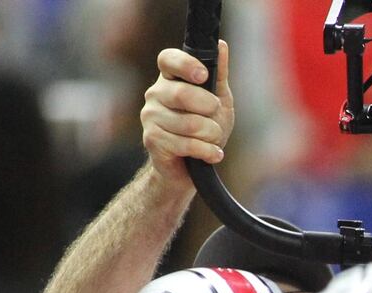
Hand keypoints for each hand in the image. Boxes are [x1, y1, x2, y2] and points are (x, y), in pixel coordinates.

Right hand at [142, 42, 234, 189]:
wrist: (191, 168)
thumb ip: (219, 75)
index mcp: (169, 79)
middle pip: (183, 94)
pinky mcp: (152, 140)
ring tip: (211, 140)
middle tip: (214, 118)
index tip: (203, 76)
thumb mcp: (219, 101)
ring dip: (212, 135)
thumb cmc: (205, 130)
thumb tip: (221, 45)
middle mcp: (155, 94)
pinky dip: (208, 152)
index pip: (168, 59)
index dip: (185, 65)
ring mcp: (150, 117)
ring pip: (191, 123)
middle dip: (210, 109)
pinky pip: (189, 144)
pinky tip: (211, 154)